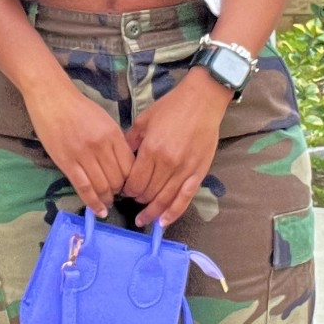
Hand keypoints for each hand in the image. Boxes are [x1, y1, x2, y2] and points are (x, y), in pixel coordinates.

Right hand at [24, 75, 134, 217]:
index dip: (132, 181)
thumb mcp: (105, 120)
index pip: (130, 166)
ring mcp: (83, 155)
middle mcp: (101, 146)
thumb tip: (124, 164)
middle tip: (117, 195)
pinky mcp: (66, 163)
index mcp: (113, 134)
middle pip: (117, 179)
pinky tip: (99, 211)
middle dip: (120, 192)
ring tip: (107, 203)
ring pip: (102, 186)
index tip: (129, 186)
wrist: (52, 98)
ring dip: (107, 198)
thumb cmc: (79, 108)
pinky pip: (83, 188)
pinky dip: (93, 202)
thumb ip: (115, 141)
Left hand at [121, 70, 229, 227]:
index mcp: (151, 150)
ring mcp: (184, 170)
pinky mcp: (198, 173)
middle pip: (147, 193)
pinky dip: (173, 213)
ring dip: (152, 211)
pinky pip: (185, 199)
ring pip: (164, 200)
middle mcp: (167, 164)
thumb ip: (131, 142)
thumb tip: (121, 160)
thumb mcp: (144, 120)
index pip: (134, 182)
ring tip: (143, 218)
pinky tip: (163, 223)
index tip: (123, 189)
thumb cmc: (172, 107)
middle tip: (133, 198)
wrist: (202, 100)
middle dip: (137, 199)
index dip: (126, 190)